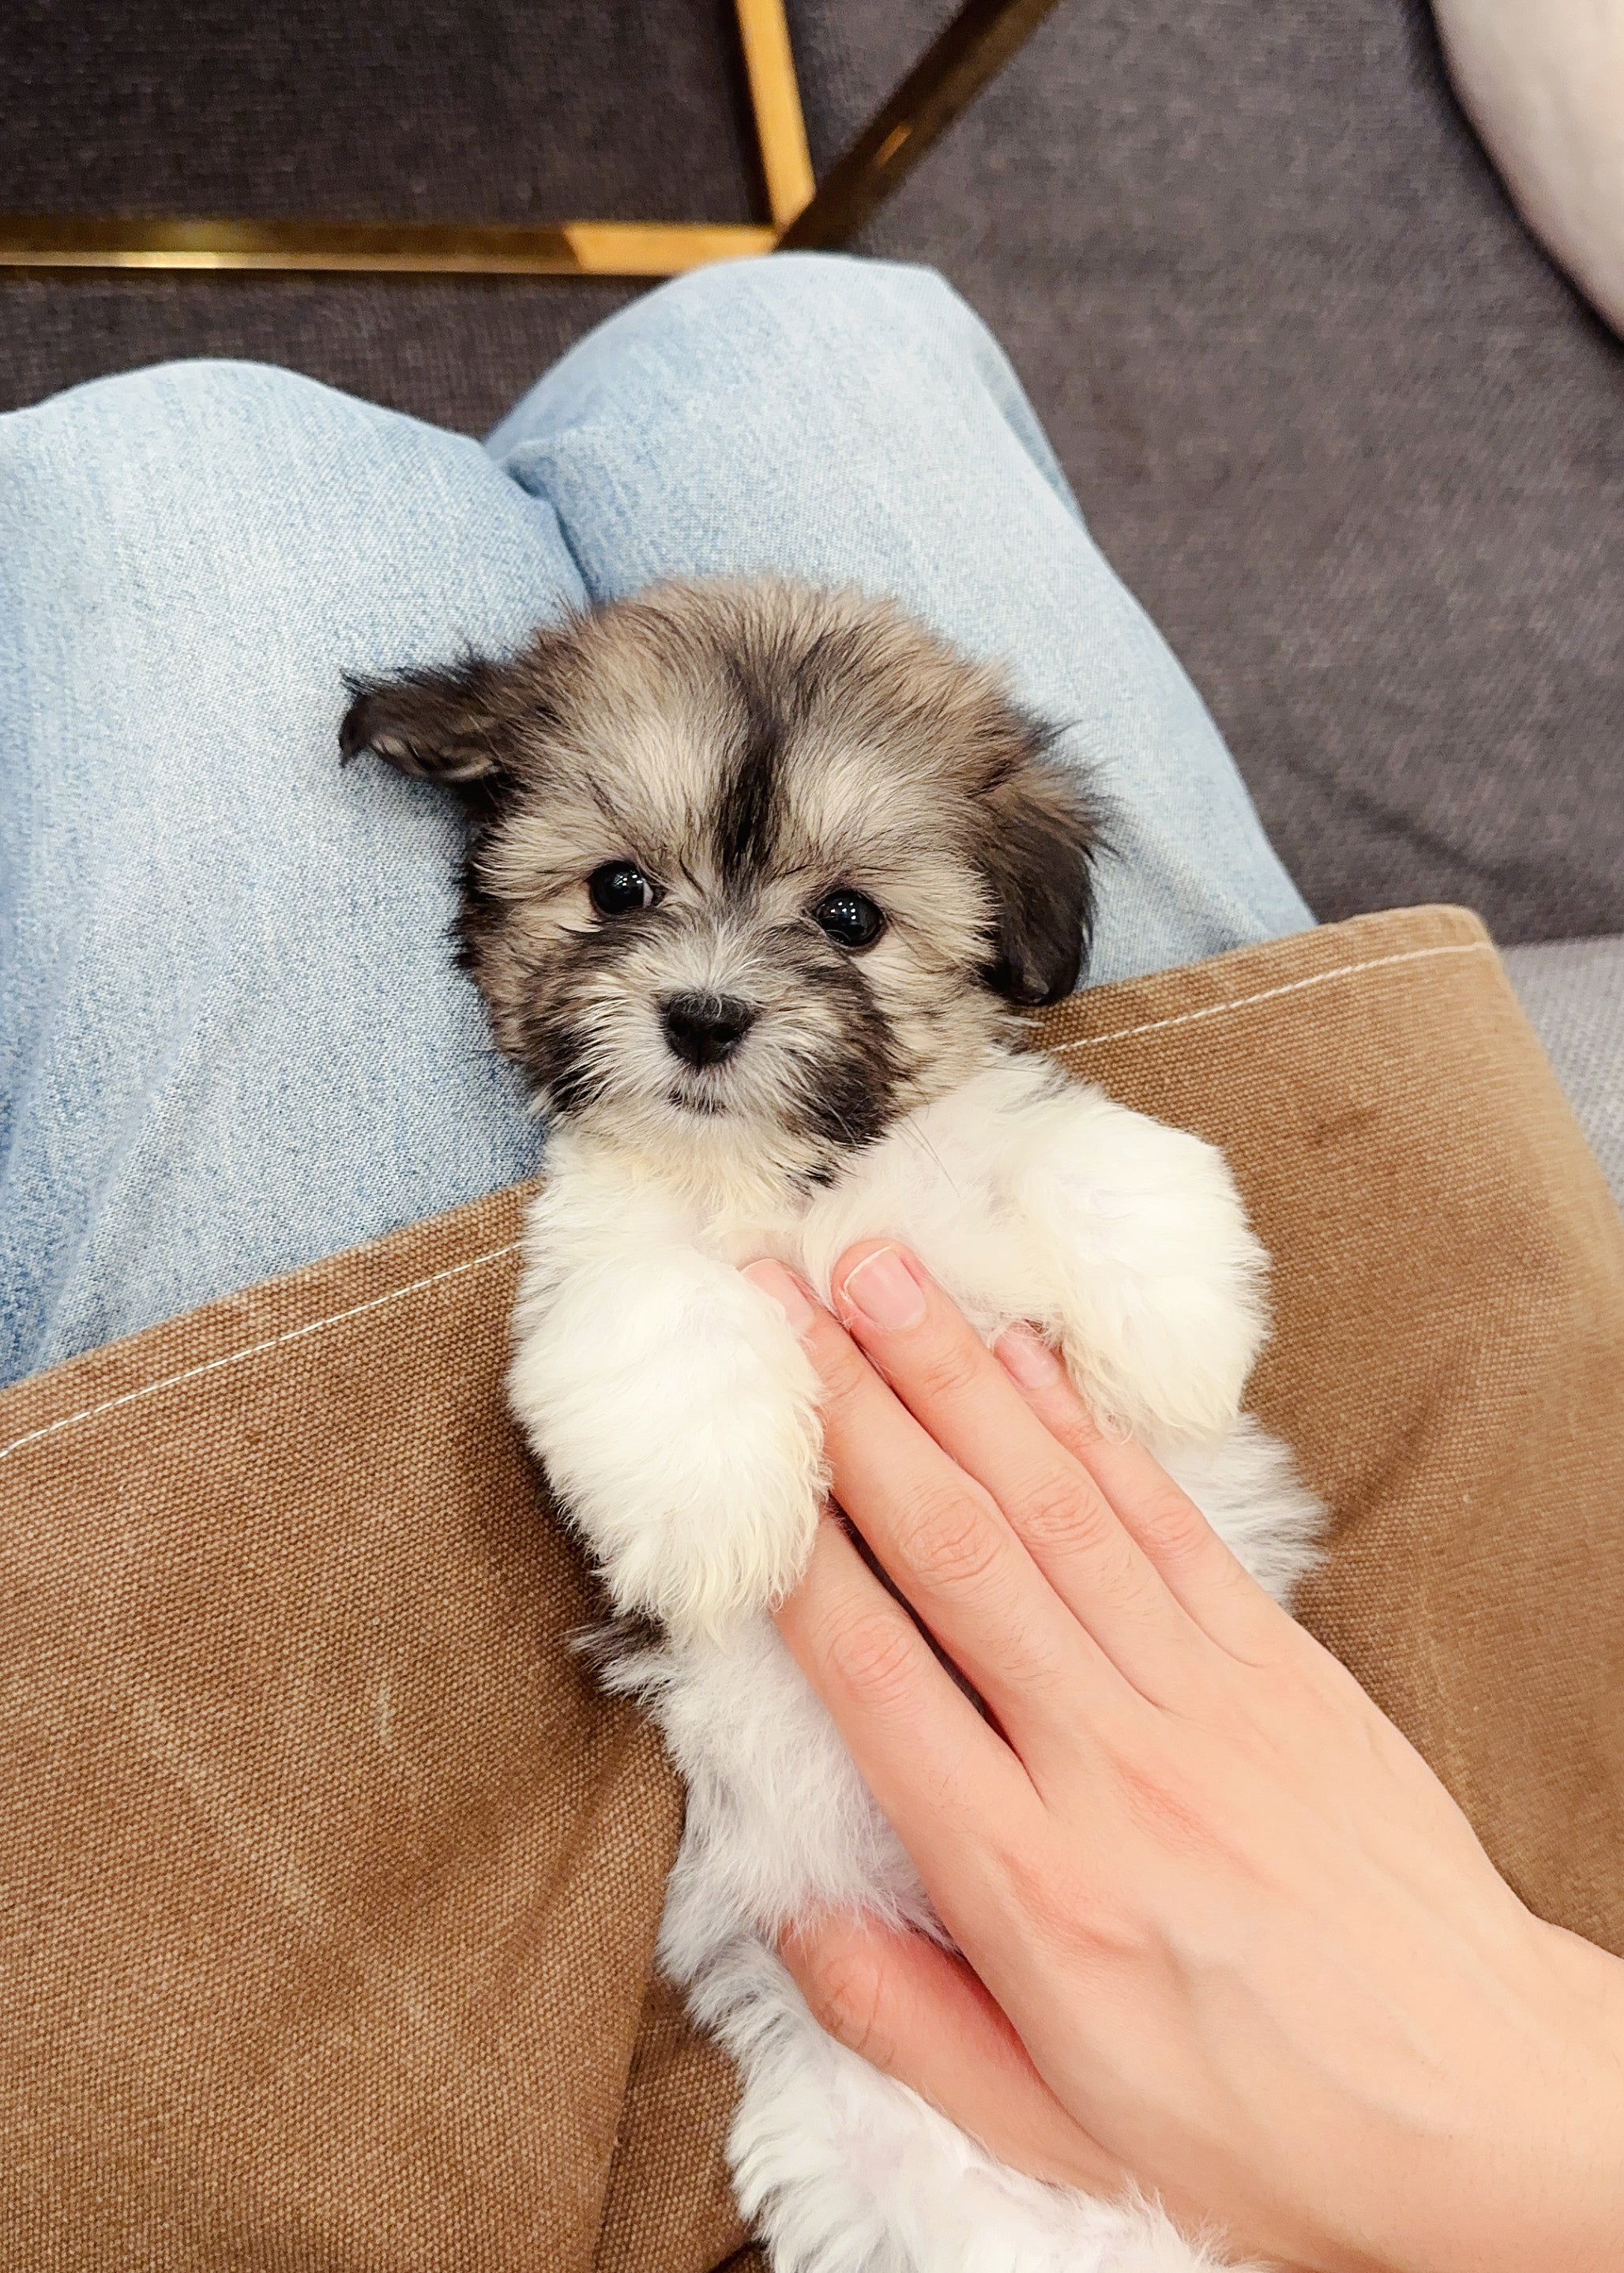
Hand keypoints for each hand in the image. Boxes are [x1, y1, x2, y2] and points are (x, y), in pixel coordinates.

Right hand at [743, 1243, 1623, 2272]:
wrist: (1478, 2102)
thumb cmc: (1256, 2127)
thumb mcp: (1053, 2135)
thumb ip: (909, 2021)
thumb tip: (793, 1916)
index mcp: (1029, 1880)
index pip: (876, 1678)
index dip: (793, 1548)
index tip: (735, 1445)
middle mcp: (1107, 1762)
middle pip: (956, 1552)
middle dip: (856, 1409)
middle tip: (782, 1293)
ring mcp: (1202, 1698)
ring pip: (1053, 1507)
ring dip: (960, 1378)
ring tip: (884, 1275)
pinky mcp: (1277, 1665)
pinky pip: (1165, 1523)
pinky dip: (1090, 1431)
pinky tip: (1027, 1358)